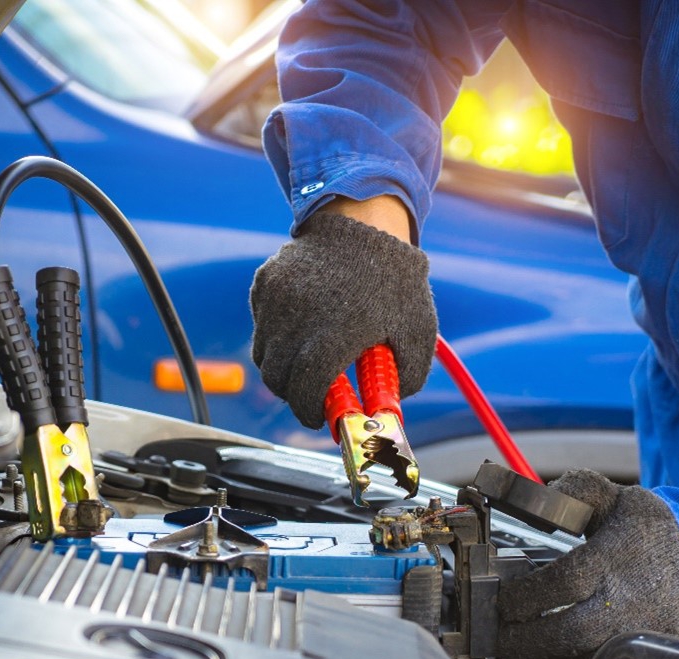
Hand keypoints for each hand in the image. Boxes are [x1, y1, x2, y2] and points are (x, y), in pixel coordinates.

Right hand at [249, 206, 436, 428]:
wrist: (363, 221)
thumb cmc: (395, 280)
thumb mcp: (416, 332)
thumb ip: (406, 378)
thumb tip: (389, 408)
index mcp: (333, 337)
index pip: (305, 393)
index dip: (310, 412)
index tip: (318, 418)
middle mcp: (296, 321)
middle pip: (277, 379)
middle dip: (294, 393)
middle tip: (313, 393)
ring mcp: (275, 302)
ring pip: (264, 355)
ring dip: (283, 366)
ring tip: (309, 356)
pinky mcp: (264, 285)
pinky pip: (262, 324)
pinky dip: (277, 333)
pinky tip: (304, 321)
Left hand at [496, 469, 678, 658]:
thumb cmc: (657, 531)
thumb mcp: (617, 498)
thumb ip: (575, 490)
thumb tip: (536, 495)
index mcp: (617, 558)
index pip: (561, 583)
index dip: (524, 597)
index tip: (504, 602)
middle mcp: (634, 600)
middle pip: (568, 634)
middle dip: (524, 640)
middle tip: (503, 637)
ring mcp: (649, 633)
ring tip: (527, 649)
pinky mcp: (660, 655)